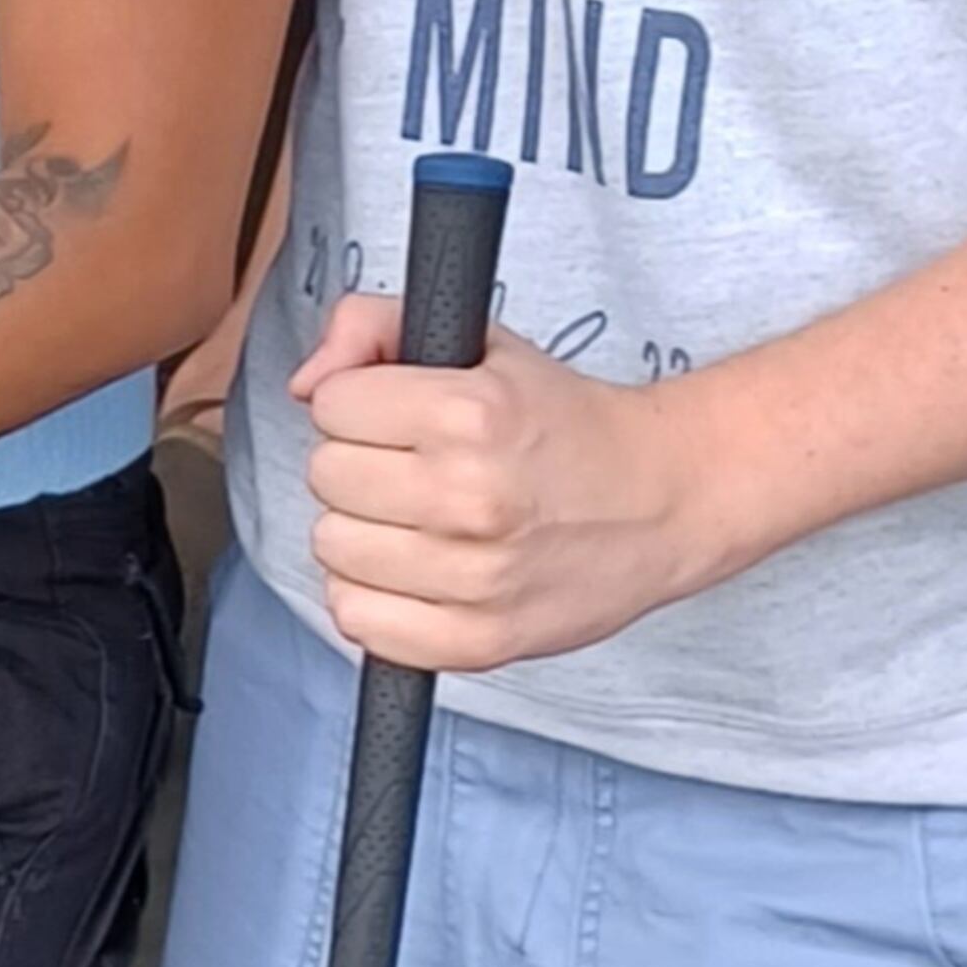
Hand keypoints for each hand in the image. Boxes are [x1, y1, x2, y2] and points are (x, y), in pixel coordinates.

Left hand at [296, 296, 736, 675]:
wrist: (661, 500)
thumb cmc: (565, 426)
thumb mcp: (481, 345)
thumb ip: (374, 326)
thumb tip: (306, 384)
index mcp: (470, 414)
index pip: (332, 406)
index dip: (361, 406)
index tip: (401, 417)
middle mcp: (469, 496)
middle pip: (326, 476)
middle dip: (361, 466)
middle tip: (415, 469)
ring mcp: (473, 577)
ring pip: (332, 548)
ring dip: (363, 533)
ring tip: (420, 522)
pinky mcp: (477, 640)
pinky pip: (358, 620)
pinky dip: (374, 599)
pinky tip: (416, 573)